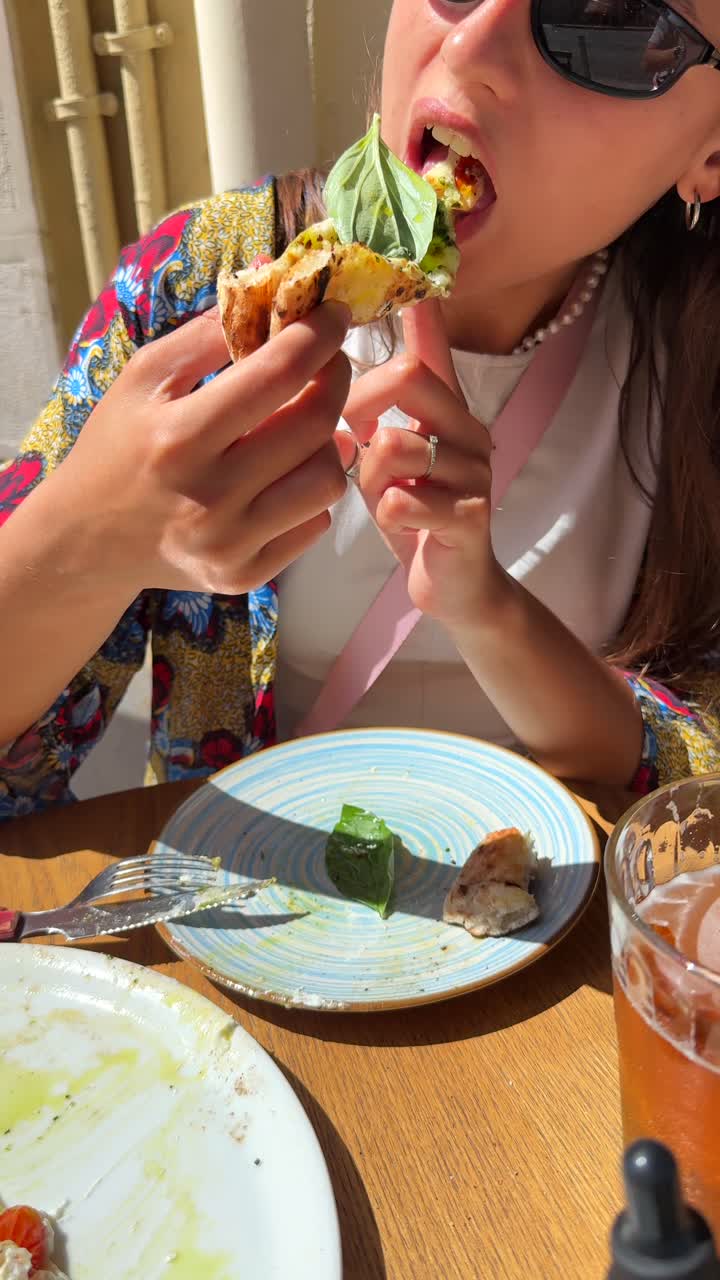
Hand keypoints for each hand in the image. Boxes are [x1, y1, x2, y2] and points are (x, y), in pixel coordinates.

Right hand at [42, 302, 351, 597]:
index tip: (334, 314)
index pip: (277, 375)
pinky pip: (314, 524)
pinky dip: (309, 492)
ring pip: (327, 481)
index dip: (318, 336)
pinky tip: (282, 476)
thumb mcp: (142, 379)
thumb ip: (204, 333)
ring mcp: (230, 544)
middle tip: (328, 364)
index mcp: (178, 438)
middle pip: (315, 426)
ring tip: (302, 426)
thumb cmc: (116, 447)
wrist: (86, 541)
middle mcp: (208, 498)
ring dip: (328, 442)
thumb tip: (267, 283)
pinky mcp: (244, 575)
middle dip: (334, 381)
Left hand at [343, 302, 507, 629]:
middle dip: (360, 404)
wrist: (455, 584)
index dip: (417, 311)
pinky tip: (401, 523)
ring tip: (385, 495)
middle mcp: (469, 429)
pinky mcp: (469, 515)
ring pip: (395, 443)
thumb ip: (369, 409)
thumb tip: (334, 355)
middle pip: (407, 377)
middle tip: (353, 438)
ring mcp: (474, 471)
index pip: (431, 346)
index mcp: (447, 409)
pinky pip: (407, 498)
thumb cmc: (413, 511)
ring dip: (372, 474)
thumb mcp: (385, 454)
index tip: (402, 276)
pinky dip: (390, 513)